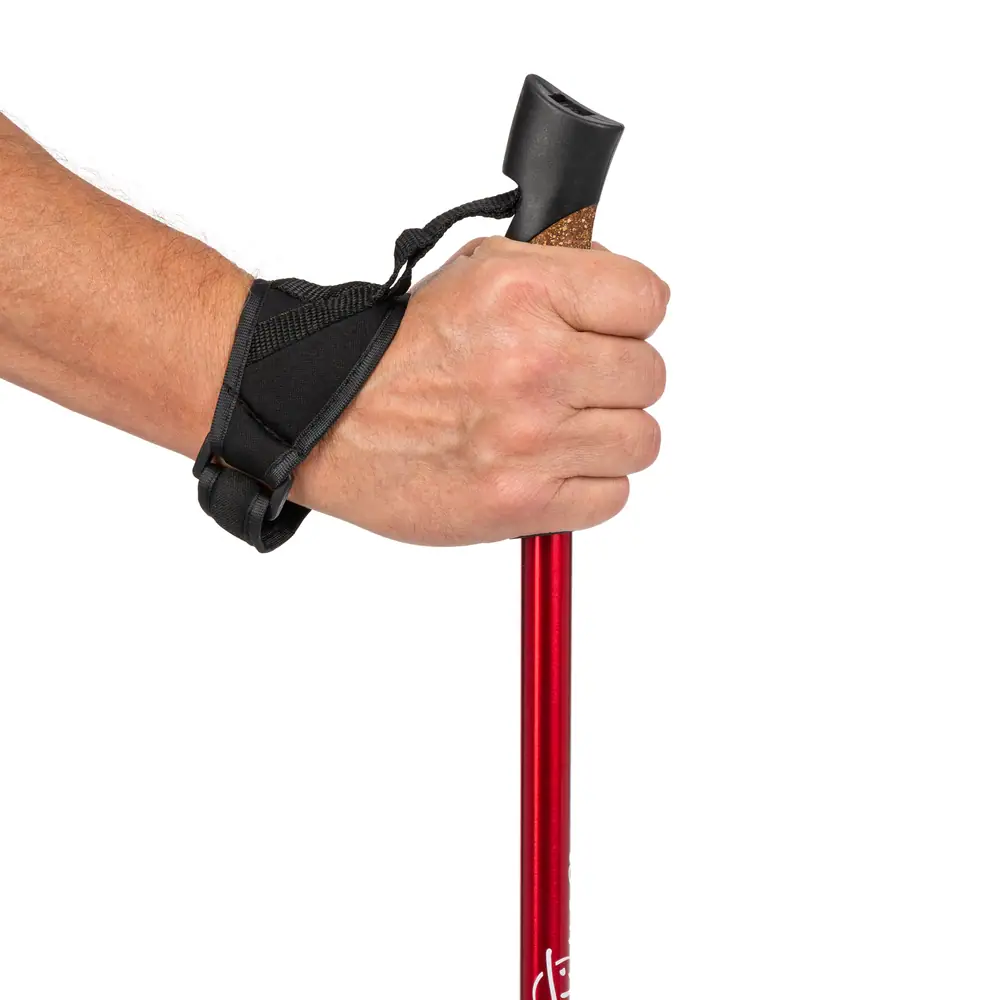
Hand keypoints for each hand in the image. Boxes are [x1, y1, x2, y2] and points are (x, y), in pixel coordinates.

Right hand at [294, 236, 668, 544]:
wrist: (327, 420)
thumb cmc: (398, 350)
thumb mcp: (476, 272)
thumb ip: (559, 271)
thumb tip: (626, 294)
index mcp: (524, 294)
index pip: (649, 300)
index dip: (629, 316)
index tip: (608, 330)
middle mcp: (535, 365)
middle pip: (650, 375)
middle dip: (615, 378)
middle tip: (571, 384)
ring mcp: (533, 441)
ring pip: (641, 440)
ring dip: (608, 436)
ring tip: (558, 429)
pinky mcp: (525, 504)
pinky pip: (612, 497)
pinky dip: (588, 487)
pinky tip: (547, 468)